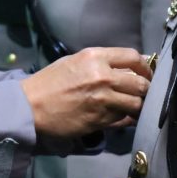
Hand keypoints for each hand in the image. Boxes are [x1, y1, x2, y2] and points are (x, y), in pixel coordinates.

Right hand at [20, 47, 152, 139]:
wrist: (30, 107)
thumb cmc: (50, 81)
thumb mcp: (75, 61)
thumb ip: (102, 62)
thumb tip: (127, 66)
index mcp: (95, 57)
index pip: (133, 57)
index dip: (145, 67)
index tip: (146, 74)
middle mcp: (102, 77)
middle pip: (140, 83)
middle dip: (146, 89)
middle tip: (144, 93)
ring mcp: (103, 100)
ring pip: (136, 104)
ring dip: (138, 106)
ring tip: (134, 106)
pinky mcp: (100, 120)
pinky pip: (123, 119)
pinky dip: (126, 118)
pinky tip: (122, 116)